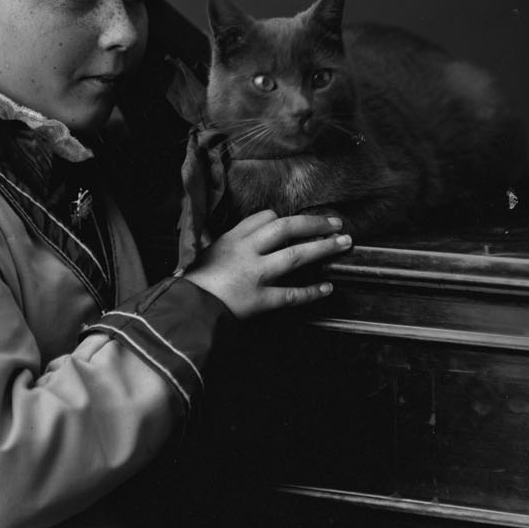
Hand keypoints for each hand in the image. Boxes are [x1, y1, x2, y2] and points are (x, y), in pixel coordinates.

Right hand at [184, 209, 351, 318]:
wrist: (185, 309)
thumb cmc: (192, 284)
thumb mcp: (206, 254)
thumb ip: (226, 246)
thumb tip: (240, 245)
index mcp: (233, 238)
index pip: (265, 218)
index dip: (285, 219)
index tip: (296, 223)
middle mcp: (247, 251)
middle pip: (287, 228)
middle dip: (314, 224)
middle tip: (335, 223)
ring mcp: (256, 274)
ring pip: (297, 255)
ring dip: (324, 248)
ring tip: (344, 243)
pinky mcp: (261, 299)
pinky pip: (292, 294)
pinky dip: (312, 291)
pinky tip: (327, 288)